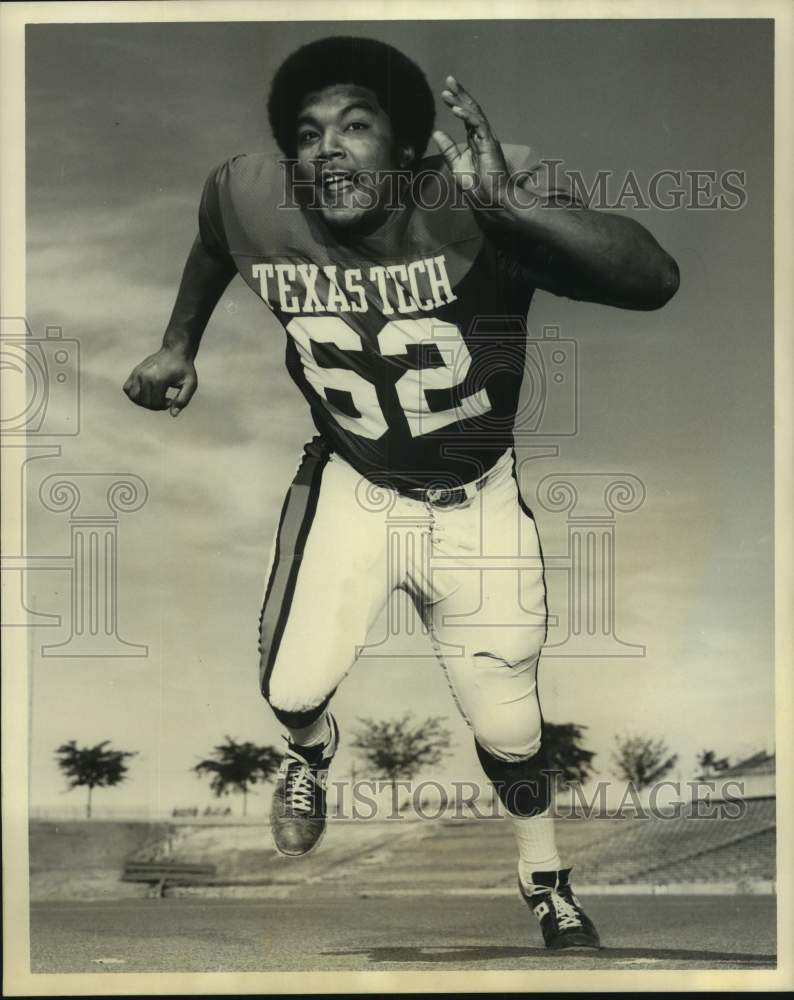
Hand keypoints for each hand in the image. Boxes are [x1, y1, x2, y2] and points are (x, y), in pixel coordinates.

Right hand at [123, 346, 196, 416]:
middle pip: (145, 402)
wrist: (175, 351)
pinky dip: (134, 394)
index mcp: (160, 379)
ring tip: (155, 396)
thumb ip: (183, 400)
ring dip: (144, 402)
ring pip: (134, 397)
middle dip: (155, 405)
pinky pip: (127, 389)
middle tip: (164, 399)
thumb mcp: (190, 384)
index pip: (155, 403)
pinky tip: (146, 392)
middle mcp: (146, 376)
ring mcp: (138, 373)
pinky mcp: (135, 371)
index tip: (171, 400)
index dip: (164, 406)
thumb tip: (173, 414)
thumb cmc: (184, 369)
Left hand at [433, 76, 508, 204]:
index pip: (466, 117)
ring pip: (475, 114)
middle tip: (449, 80)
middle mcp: (482, 136)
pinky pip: (478, 125)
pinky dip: (467, 116)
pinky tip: (456, 110)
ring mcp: (487, 139)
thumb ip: (448, 149)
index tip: (444, 94)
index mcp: (475, 140)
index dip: (456, 104)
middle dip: (460, 94)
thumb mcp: (456, 166)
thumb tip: (437, 132)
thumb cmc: (478, 186)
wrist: (491, 200)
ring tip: (449, 91)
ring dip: (462, 101)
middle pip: (471, 109)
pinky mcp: (490, 144)